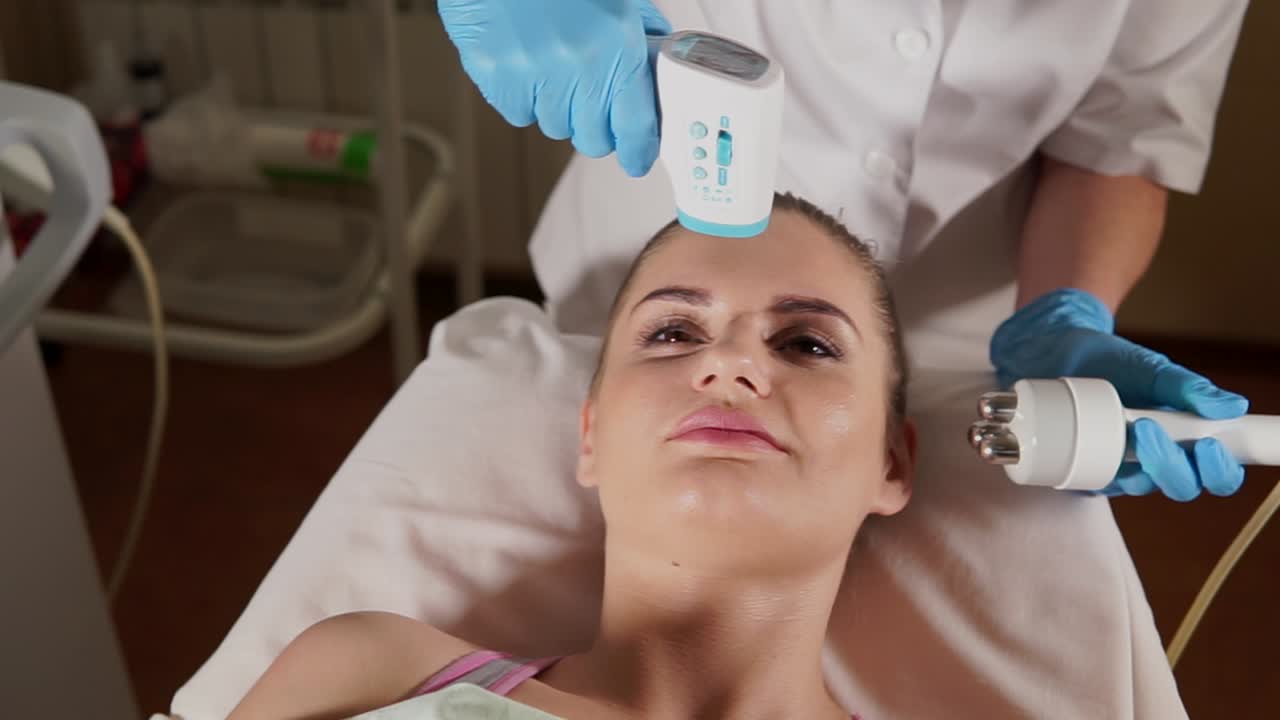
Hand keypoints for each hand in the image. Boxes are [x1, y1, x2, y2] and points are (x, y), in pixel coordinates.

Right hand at [438, 0, 670, 176]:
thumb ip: (639, 35)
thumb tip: (656, 64)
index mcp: (616, 48)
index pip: (635, 127)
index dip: (638, 150)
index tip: (637, 158)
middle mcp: (578, 69)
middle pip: (592, 139)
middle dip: (595, 127)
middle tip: (590, 100)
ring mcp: (534, 77)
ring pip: (554, 126)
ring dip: (558, 107)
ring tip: (552, 67)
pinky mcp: (497, 80)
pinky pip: (518, 112)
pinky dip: (523, 97)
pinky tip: (525, 62)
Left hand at [990, 288, 1248, 500]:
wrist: (1055, 349)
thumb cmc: (1110, 361)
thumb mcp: (1151, 369)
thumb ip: (1186, 387)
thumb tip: (1232, 406)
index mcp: (1185, 440)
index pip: (1216, 473)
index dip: (1220, 470)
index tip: (1209, 445)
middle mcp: (1155, 460)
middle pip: (1181, 487)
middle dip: (1173, 466)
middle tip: (1151, 428)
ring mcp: (1118, 468)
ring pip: (1141, 487)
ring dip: (1140, 465)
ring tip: (1130, 426)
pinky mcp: (1081, 469)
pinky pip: (1094, 483)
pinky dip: (1095, 470)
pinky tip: (1090, 447)